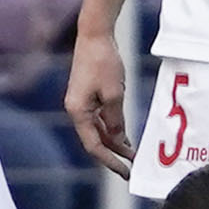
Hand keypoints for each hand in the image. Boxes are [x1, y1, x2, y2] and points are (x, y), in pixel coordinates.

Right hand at [64, 28, 134, 177]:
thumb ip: (115, 119)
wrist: (94, 35)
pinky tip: (124, 136)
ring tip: (132, 153)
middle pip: (94, 140)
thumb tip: (118, 140)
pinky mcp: (87, 96)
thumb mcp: (114, 93)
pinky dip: (111, 128)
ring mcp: (80, 103)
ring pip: (97, 131)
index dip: (110, 161)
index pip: (93, 145)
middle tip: (132, 166)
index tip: (126, 172)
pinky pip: (98, 119)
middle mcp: (76, 110)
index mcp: (78, 112)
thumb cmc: (103, 62)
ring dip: (114, 142)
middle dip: (113, 154)